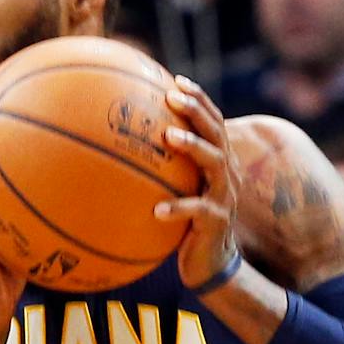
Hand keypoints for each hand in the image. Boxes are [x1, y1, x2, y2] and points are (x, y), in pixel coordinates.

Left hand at [155, 76, 240, 289]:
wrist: (209, 262)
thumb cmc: (185, 223)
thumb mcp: (175, 190)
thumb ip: (161, 169)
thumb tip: (118, 149)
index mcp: (217, 162)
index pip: (213, 122)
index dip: (199, 99)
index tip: (176, 80)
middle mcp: (225, 173)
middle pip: (216, 132)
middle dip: (196, 111)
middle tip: (172, 97)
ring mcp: (223, 197)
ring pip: (215, 163)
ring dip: (193, 146)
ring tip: (168, 137)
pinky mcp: (216, 222)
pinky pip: (199, 212)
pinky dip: (178, 208)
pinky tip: (157, 210)